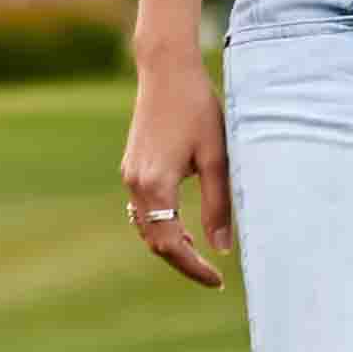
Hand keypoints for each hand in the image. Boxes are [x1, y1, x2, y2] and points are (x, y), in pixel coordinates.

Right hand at [120, 52, 236, 286]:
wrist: (167, 71)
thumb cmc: (198, 109)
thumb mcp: (217, 157)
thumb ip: (219, 204)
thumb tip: (222, 249)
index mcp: (155, 185)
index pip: (171, 244)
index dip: (193, 268)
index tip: (218, 280)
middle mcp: (135, 184)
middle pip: (154, 241)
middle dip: (183, 262)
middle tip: (213, 276)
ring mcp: (130, 175)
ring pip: (147, 227)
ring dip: (172, 244)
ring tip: (202, 254)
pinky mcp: (132, 167)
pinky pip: (143, 210)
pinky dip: (162, 226)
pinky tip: (185, 228)